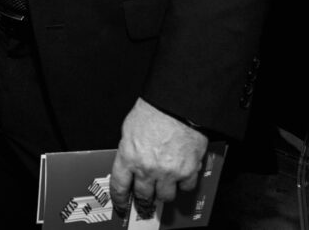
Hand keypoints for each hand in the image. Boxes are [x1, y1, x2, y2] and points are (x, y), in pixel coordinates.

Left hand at [110, 98, 206, 217]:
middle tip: (145, 196)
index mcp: (128, 157)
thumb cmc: (152, 111)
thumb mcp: (129, 130)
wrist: (176, 105)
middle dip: (143, 197)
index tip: (121, 204)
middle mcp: (147, 169)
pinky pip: (186, 188)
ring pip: (165, 196)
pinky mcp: (188, 171)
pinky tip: (181, 176)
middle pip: (144, 195)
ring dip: (164, 192)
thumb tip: (130, 162)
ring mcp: (168, 172)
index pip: (120, 186)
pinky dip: (183, 184)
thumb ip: (129, 150)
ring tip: (164, 185)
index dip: (120, 199)